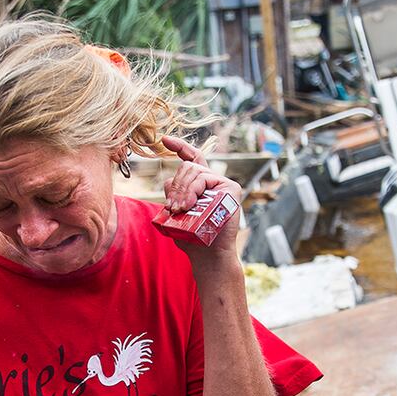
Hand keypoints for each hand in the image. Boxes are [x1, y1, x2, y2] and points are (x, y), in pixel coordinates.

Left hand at [160, 135, 241, 264]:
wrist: (207, 255)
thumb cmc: (191, 238)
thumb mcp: (176, 212)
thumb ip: (173, 195)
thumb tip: (168, 179)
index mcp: (202, 185)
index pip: (192, 160)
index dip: (179, 147)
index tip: (165, 140)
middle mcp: (214, 182)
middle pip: (187, 168)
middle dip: (176, 186)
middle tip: (172, 208)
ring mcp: (224, 184)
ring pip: (193, 172)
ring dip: (182, 191)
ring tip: (179, 210)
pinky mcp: (231, 188)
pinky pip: (204, 179)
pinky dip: (192, 191)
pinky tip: (189, 205)